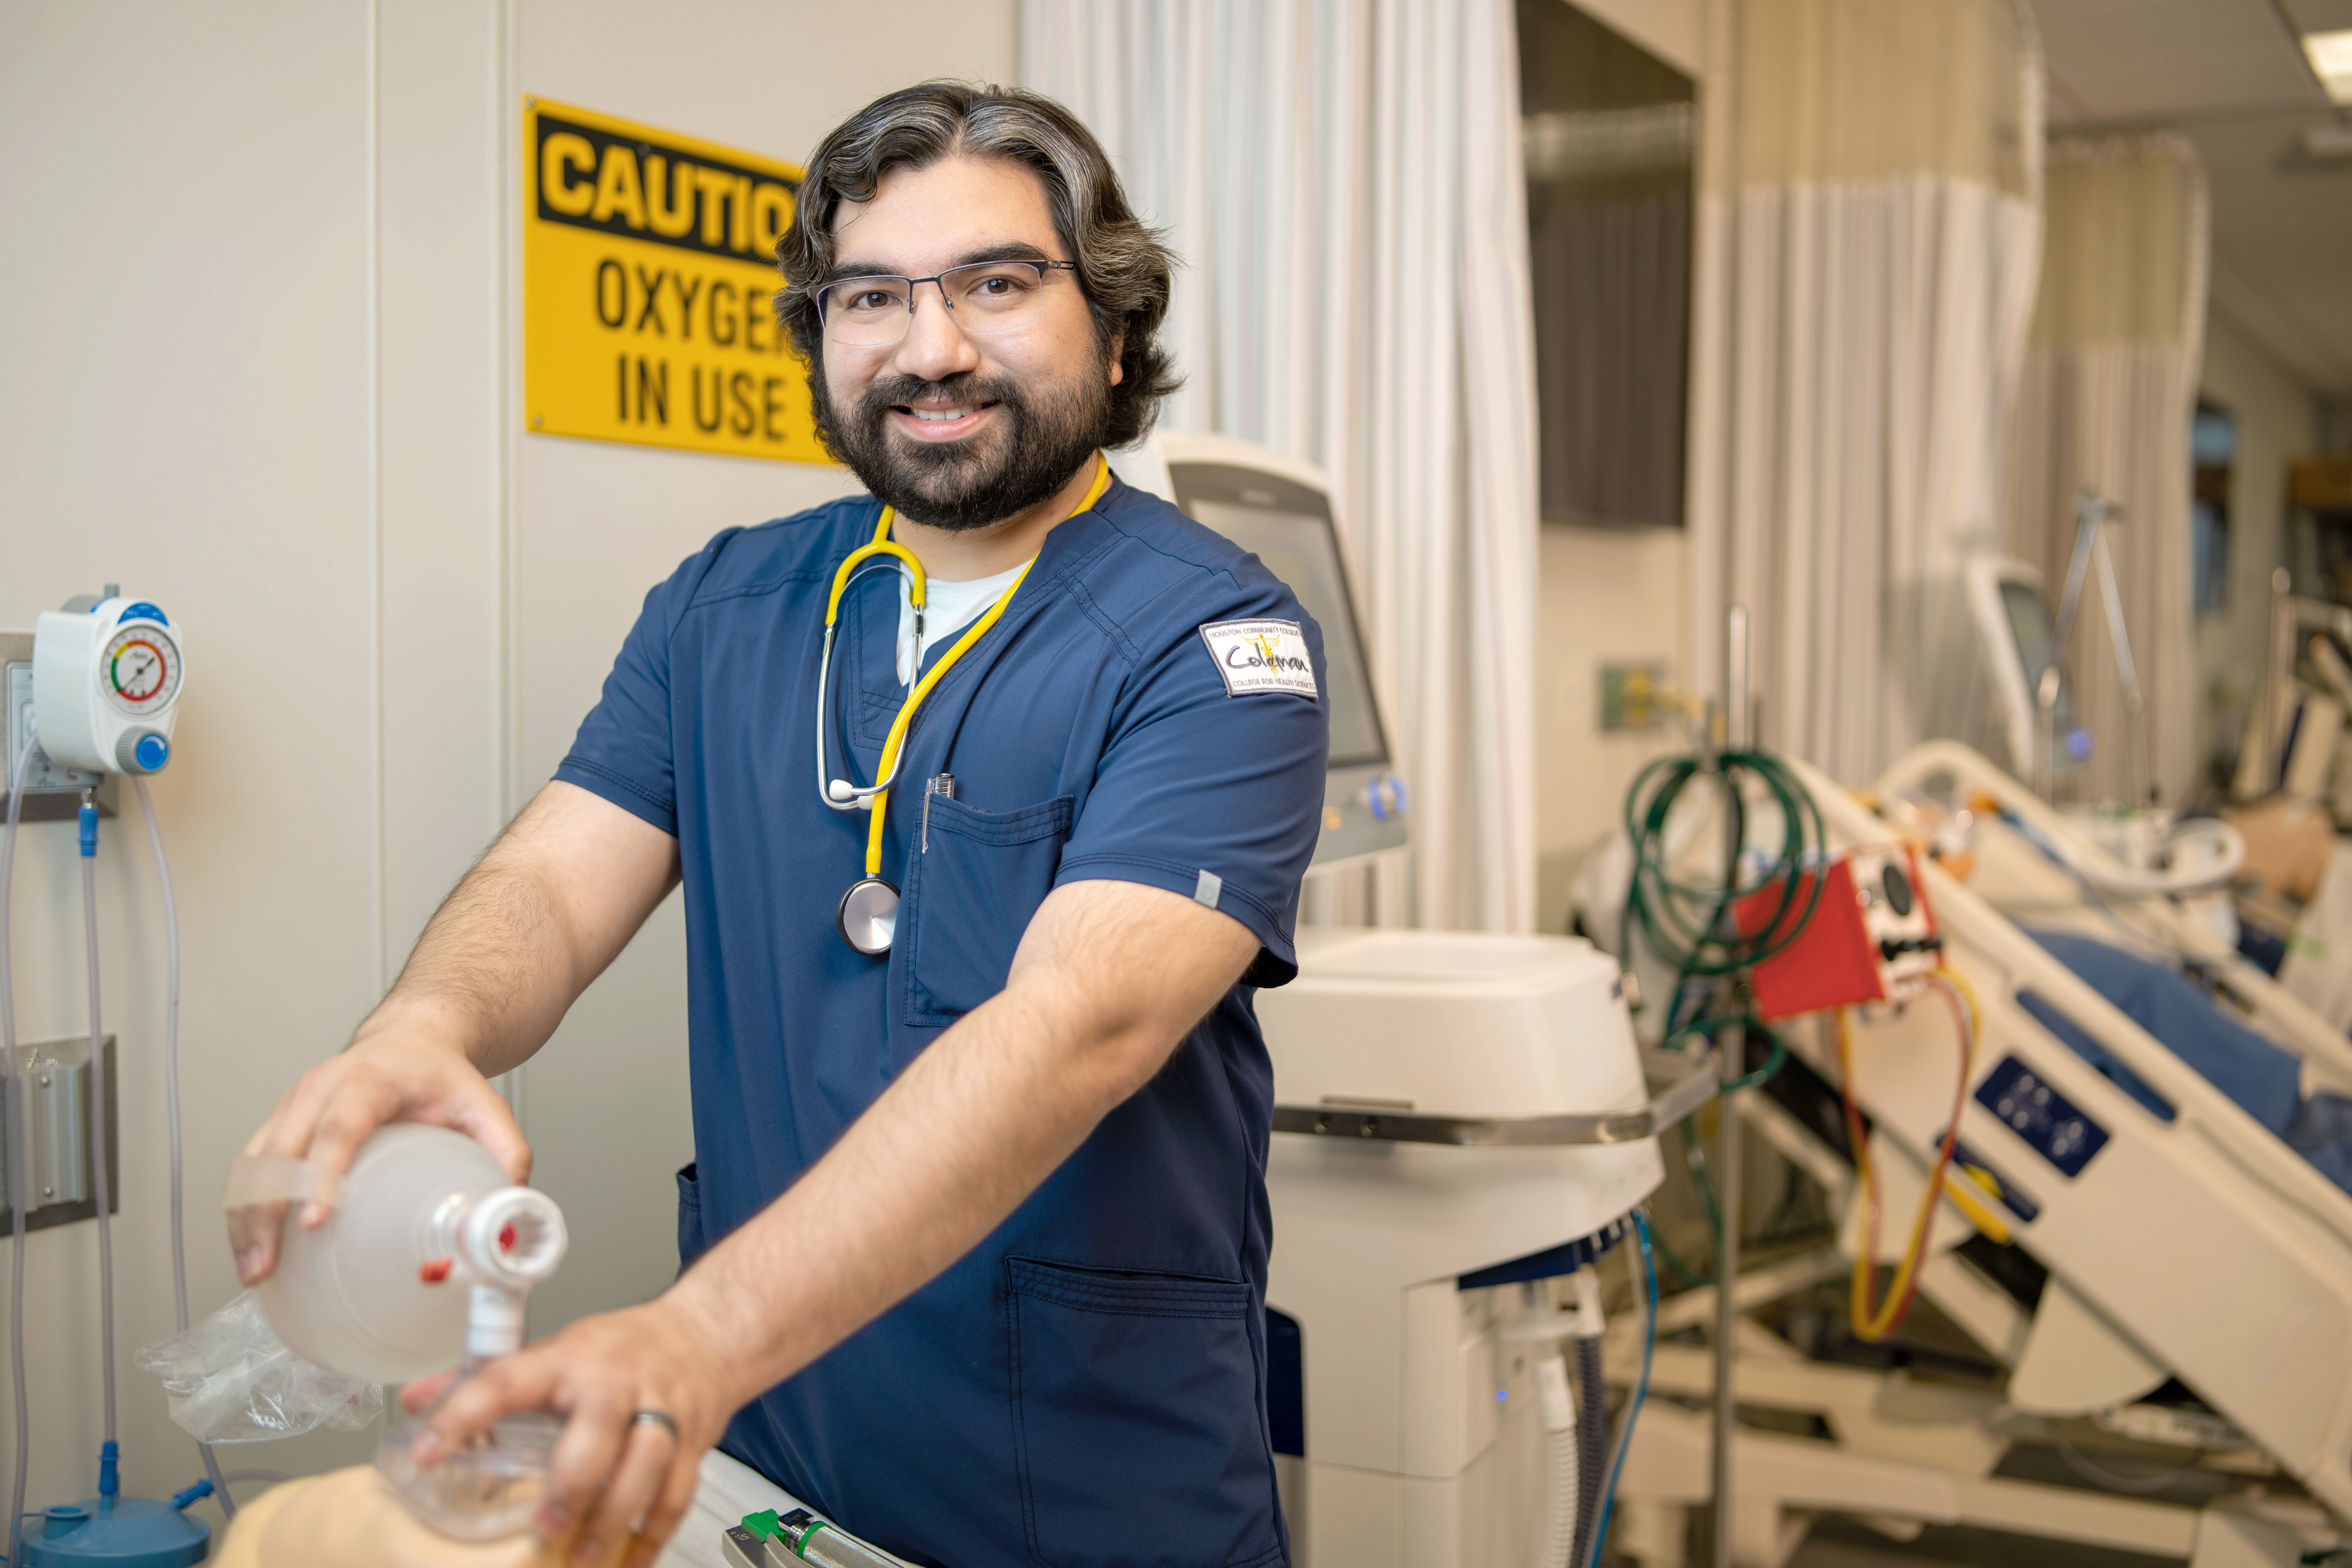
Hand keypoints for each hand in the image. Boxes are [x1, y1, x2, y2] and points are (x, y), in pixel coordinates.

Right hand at [229, 1013, 529, 1285]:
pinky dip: (242, 1207)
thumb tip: (512, 1212)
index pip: (340, 1127)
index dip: (322, 1173)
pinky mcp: (280, 1122)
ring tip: (253, 1270)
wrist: (412, 1039)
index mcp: (370, 1080)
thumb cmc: (440, 1075)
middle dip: (268, 1210)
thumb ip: (507, 1153)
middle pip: (283, 1150)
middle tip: (267, 1263)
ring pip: (255, 1161)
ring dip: (246, 1217)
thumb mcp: (484, 1104)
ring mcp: (293, 1104)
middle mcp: (321, 1088)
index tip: (314, 1221)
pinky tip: (250, 1248)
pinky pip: (250, 1166)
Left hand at [401, 1298, 738, 1567]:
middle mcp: (618, 1380)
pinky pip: (679, 1491)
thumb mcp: (554, 1349)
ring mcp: (663, 1407)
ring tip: (586, 1559)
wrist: (708, 1333)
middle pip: (598, 1431)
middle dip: (571, 1485)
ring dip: (615, 1520)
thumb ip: (487, 1377)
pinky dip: (656, 1534)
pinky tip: (632, 1561)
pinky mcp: (695, 1437)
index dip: (464, 1413)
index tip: (429, 1452)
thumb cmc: (624, 1347)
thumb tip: (414, 1399)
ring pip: (646, 1465)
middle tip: (545, 1527)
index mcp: (569, 1358)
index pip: (507, 1379)